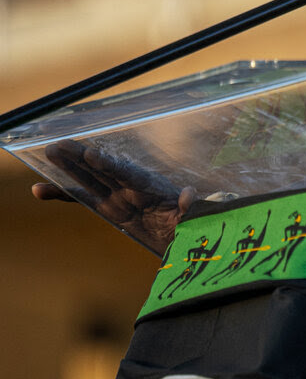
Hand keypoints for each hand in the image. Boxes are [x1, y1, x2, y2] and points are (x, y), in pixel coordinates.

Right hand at [31, 139, 194, 254]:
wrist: (182, 234)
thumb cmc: (188, 223)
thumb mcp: (191, 217)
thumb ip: (189, 207)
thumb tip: (189, 194)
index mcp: (150, 187)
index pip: (128, 174)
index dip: (110, 165)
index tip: (92, 154)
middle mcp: (130, 187)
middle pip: (103, 170)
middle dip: (82, 157)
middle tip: (59, 144)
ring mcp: (117, 196)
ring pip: (89, 178)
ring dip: (68, 167)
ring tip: (48, 153)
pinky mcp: (108, 208)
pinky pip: (82, 199)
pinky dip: (62, 194)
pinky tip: (40, 190)